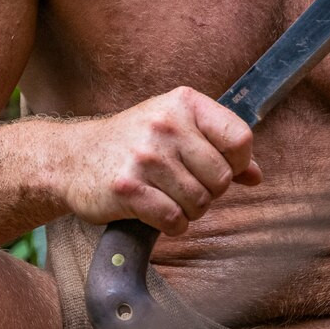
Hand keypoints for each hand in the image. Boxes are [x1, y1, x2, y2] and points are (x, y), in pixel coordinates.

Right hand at [62, 86, 260, 235]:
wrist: (73, 158)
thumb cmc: (132, 143)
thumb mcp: (176, 130)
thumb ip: (218, 148)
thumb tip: (256, 175)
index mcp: (183, 104)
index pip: (240, 139)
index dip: (238, 162)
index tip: (221, 168)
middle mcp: (165, 125)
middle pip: (222, 177)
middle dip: (209, 191)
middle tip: (184, 186)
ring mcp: (145, 157)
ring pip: (200, 202)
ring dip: (189, 210)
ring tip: (167, 197)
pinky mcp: (128, 188)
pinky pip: (174, 219)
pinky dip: (171, 224)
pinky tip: (156, 212)